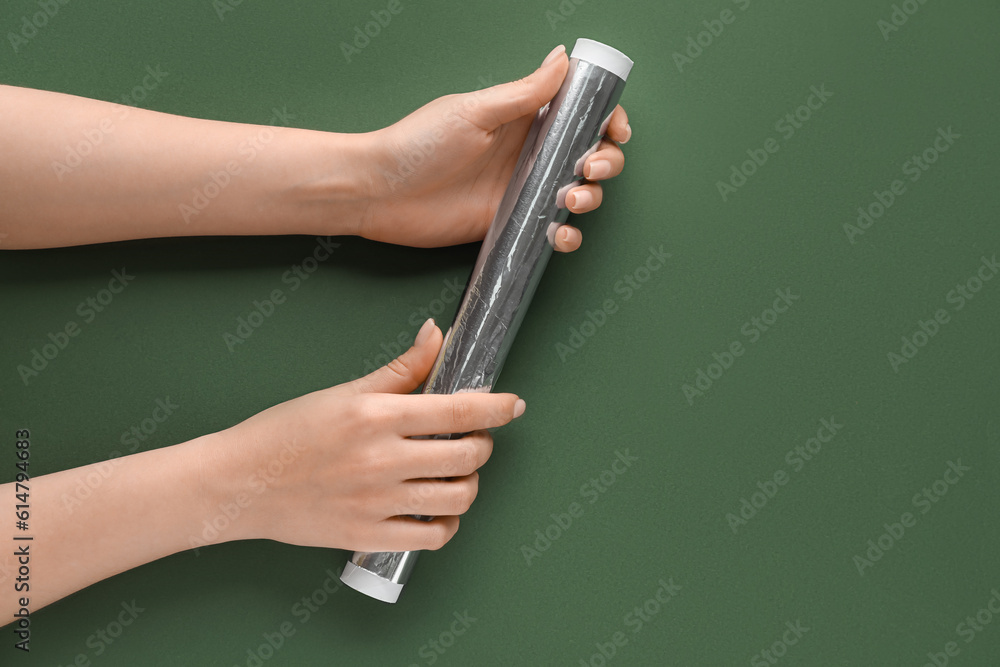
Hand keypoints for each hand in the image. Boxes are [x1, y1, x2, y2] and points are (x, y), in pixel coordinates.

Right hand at [215, 318, 523, 552]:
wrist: (240, 482)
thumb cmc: (286, 432)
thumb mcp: (345, 391)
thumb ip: (401, 369)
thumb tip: (436, 334)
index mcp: (378, 416)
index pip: (460, 411)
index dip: (497, 407)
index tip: (513, 405)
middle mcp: (383, 460)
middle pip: (468, 455)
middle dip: (482, 445)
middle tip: (471, 439)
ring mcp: (378, 502)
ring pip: (458, 496)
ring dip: (469, 483)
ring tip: (455, 473)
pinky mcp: (369, 536)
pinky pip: (434, 537)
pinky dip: (448, 522)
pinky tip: (437, 508)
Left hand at [358, 44, 630, 252]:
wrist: (381, 193)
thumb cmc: (419, 145)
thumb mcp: (475, 112)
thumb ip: (525, 92)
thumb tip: (563, 58)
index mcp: (524, 119)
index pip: (581, 115)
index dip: (607, 121)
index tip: (614, 130)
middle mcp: (529, 154)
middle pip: (591, 155)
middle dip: (605, 162)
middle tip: (587, 168)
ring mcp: (523, 191)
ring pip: (580, 194)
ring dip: (590, 198)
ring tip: (567, 200)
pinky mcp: (513, 225)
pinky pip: (554, 231)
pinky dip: (567, 236)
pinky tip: (558, 234)